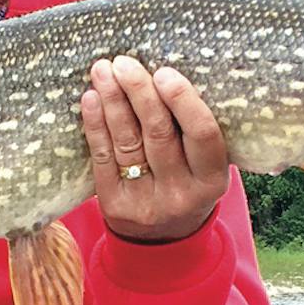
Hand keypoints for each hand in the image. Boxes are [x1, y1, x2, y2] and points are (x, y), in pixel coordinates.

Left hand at [81, 56, 229, 242]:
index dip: (183, 101)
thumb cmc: (186, 183)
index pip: (203, 135)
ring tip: (103, 71)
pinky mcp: (113, 204)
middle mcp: (180, 194)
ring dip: (113, 101)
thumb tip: (165, 72)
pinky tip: (91, 98)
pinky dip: (95, 124)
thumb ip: (193, 130)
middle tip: (125, 63)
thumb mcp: (204, 166)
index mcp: (211, 180)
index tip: (165, 72)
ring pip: (127, 142)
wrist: (162, 241)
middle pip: (158, 134)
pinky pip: (102, 157)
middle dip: (139, 93)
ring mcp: (145, 202)